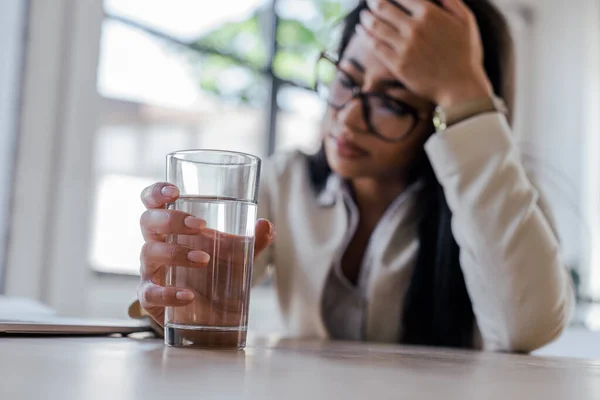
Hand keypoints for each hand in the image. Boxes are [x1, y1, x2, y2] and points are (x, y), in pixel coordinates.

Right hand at [137, 182, 273, 326]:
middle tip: (200, 226)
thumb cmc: (219, 276)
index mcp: (174, 229)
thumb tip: (266, 225)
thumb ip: (253, 241)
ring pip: (148, 253)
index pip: (153, 202)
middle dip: (170, 220)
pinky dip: (168, 293)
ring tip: (204, 260)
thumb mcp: (239, 257)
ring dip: (176, 254)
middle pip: (147, 221)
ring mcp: (152, 272)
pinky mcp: (151, 300)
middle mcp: (158, 245)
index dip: (156, 192)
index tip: (175, 191)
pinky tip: (188, 296)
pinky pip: (150, 293)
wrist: (215, 319)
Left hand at [361, 0, 492, 107]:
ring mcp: (404, 46)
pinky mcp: (397, 64)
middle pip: (384, 8)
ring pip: (377, 26)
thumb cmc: (466, 53)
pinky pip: (376, 46)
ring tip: (363, 15)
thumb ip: (451, 0)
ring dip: (366, 18)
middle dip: (374, 2)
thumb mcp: (466, 20)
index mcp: (430, 13)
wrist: (460, 86)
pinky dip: (366, 36)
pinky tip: (361, 31)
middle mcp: (414, 27)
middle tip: (369, 1)